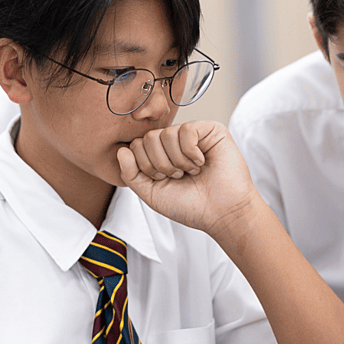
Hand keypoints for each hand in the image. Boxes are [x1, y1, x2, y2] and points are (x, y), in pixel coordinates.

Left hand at [117, 121, 258, 238]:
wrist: (221, 213)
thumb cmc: (191, 205)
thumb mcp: (152, 194)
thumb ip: (131, 174)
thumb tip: (121, 151)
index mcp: (160, 154)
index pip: (137, 145)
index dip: (146, 166)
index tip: (164, 180)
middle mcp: (175, 142)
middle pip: (149, 138)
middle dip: (160, 164)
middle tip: (179, 176)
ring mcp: (193, 134)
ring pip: (167, 133)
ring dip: (178, 161)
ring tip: (192, 171)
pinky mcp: (211, 130)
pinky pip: (187, 130)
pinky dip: (191, 152)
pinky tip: (201, 162)